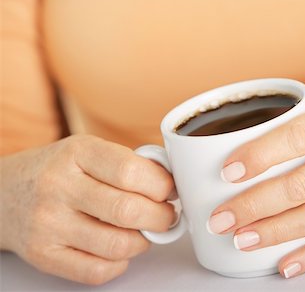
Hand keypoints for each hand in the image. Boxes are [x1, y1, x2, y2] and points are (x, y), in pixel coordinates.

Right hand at [0, 135, 174, 284]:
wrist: (4, 193)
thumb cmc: (57, 170)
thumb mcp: (86, 150)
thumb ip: (126, 163)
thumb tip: (171, 185)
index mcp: (77, 152)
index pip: (131, 172)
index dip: (162, 186)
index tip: (170, 191)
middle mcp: (59, 186)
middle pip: (129, 211)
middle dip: (162, 217)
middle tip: (166, 215)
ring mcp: (48, 223)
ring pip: (118, 245)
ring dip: (143, 242)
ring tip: (143, 232)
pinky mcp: (43, 254)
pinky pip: (97, 271)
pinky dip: (120, 263)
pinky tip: (119, 249)